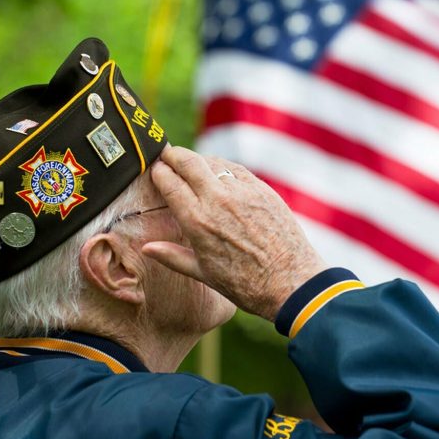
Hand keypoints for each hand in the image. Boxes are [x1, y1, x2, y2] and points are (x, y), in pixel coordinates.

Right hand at [142, 146, 326, 321]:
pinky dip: (224, 168)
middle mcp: (218, 200)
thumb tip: (147, 248)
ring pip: (213, 162)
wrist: (291, 281)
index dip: (158, 172)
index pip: (169, 181)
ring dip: (199, 161)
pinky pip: (237, 169)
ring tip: (192, 165)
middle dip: (173, 155)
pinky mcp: (263, 190)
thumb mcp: (204, 273)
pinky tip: (220, 173)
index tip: (155, 170)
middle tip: (167, 154)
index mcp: (197, 220)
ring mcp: (242, 192)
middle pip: (188, 161)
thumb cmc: (245, 284)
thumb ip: (172, 256)